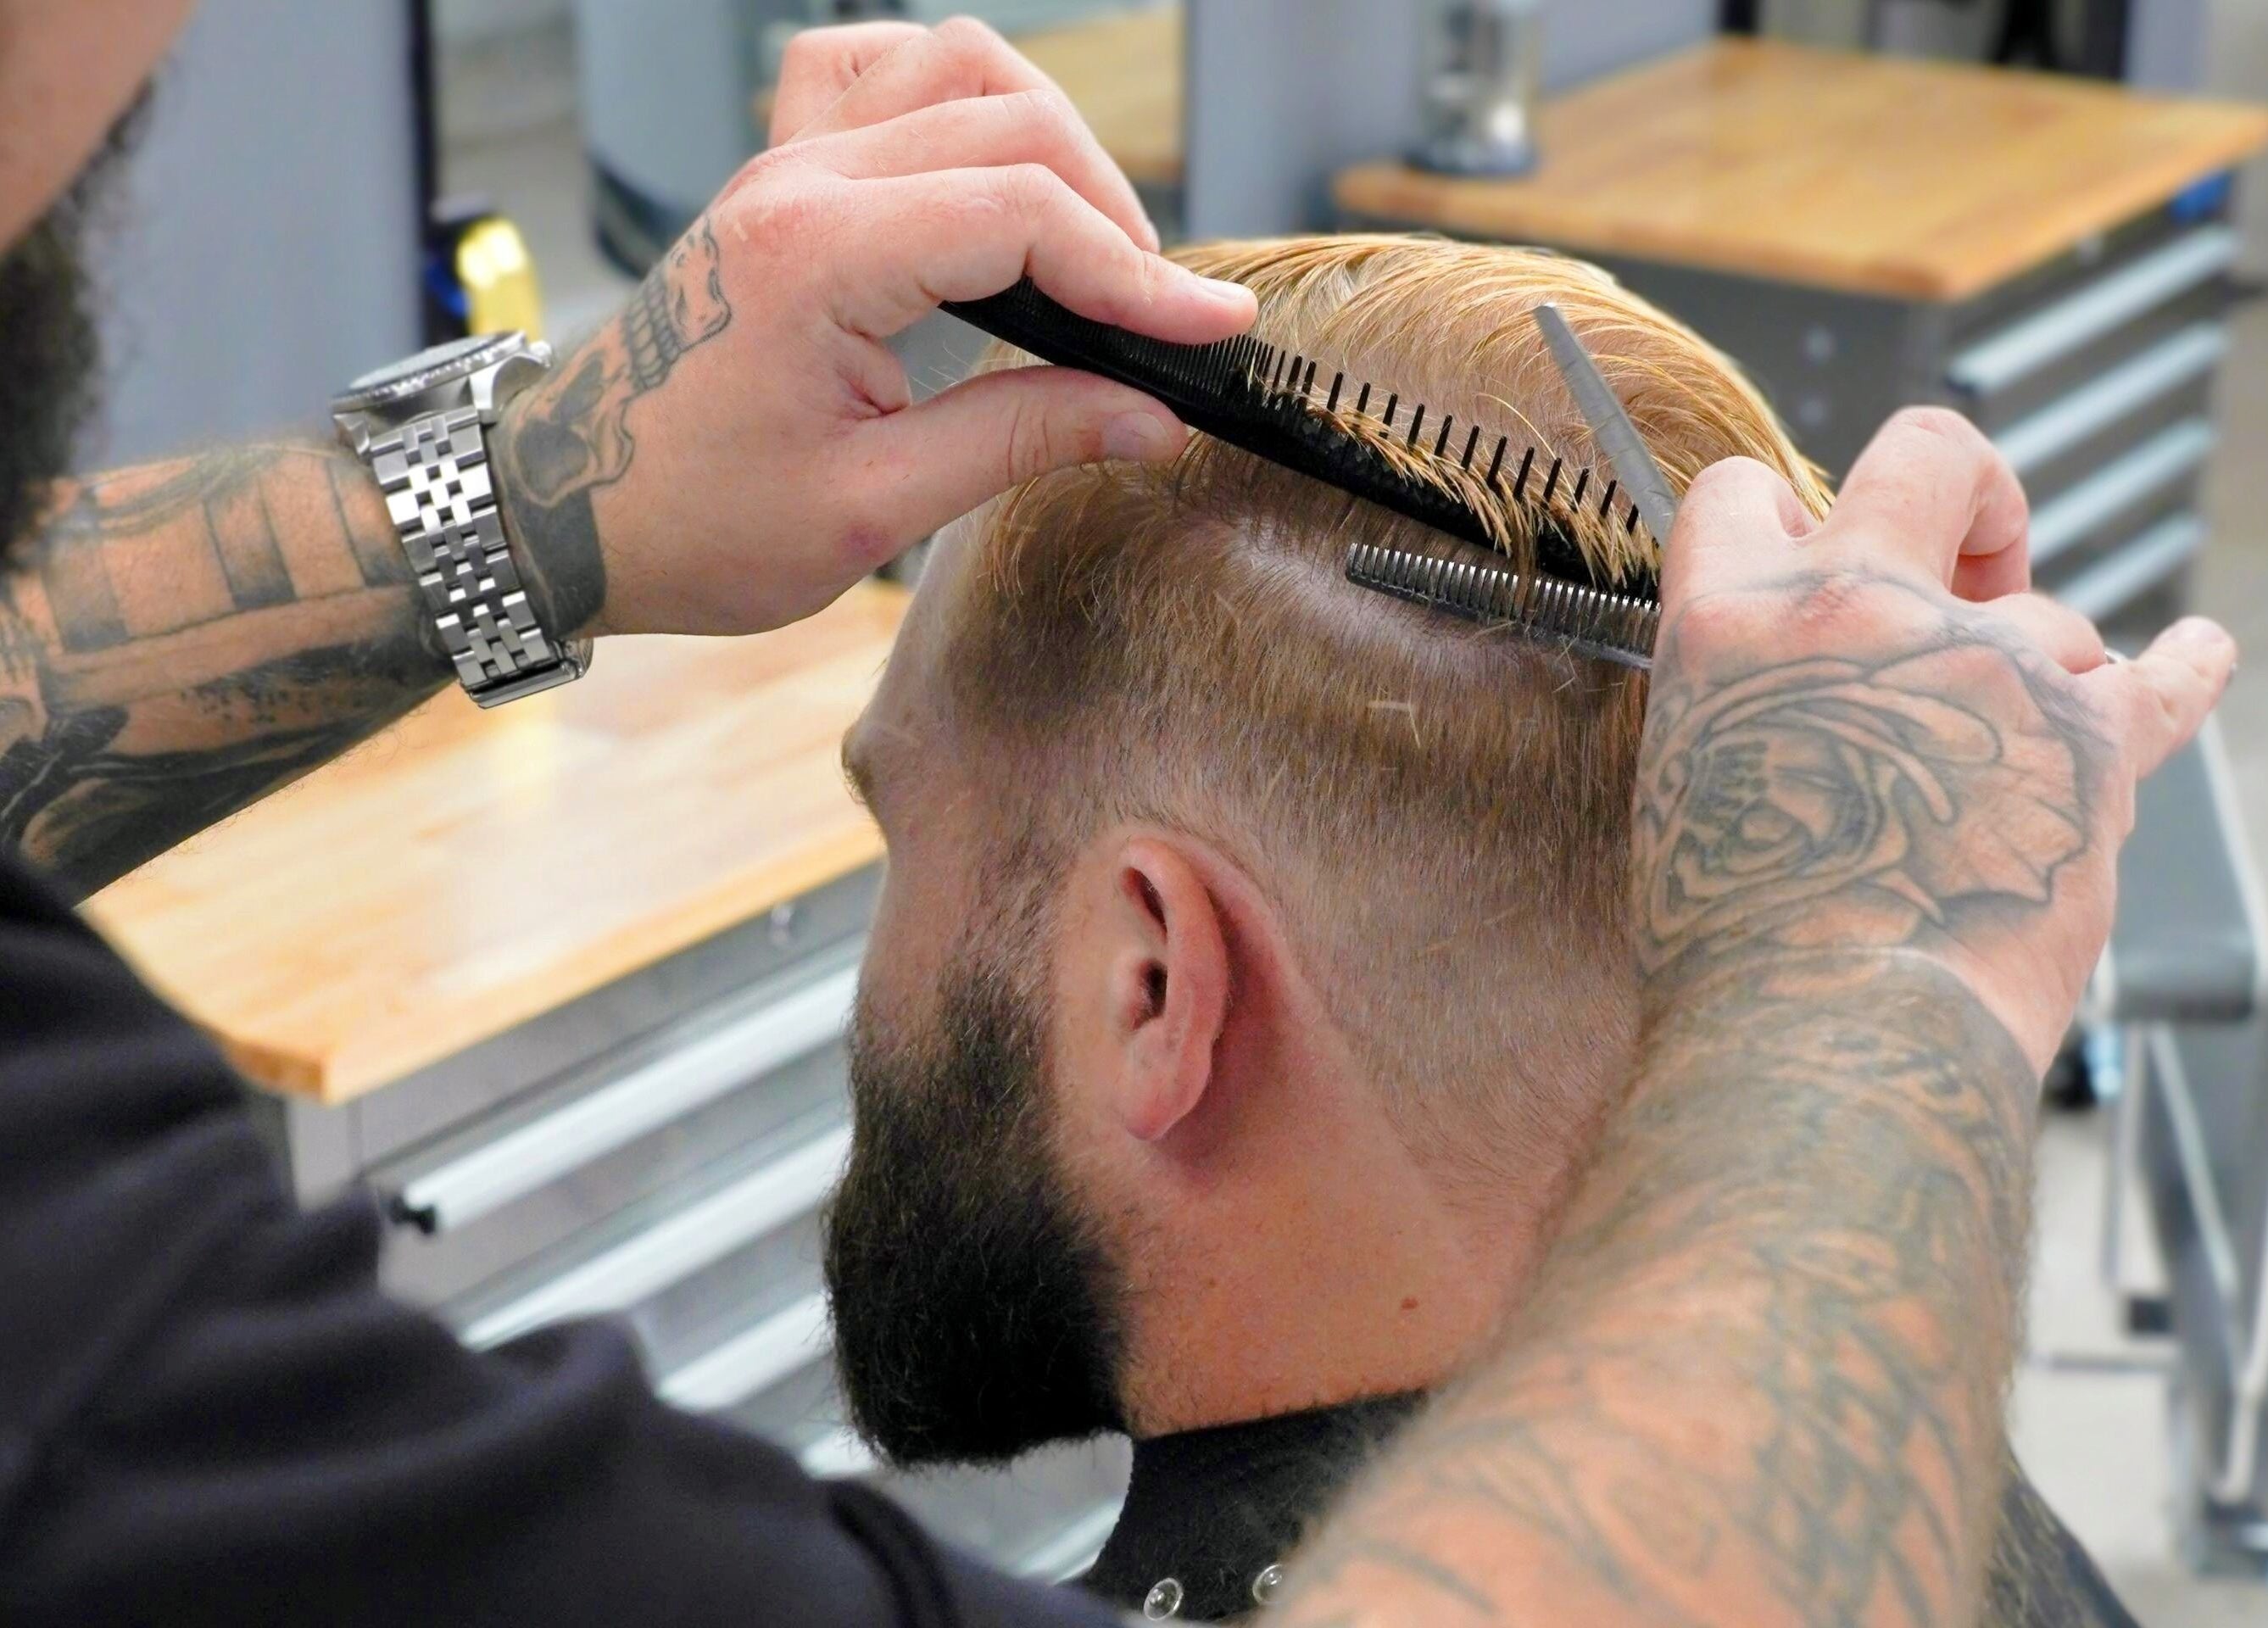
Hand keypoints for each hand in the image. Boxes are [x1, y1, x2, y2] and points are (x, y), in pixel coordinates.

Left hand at [491, 17, 1254, 638]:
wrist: (567, 510)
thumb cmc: (693, 522)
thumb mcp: (870, 510)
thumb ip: (1020, 444)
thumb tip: (1150, 417)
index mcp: (816, 258)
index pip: (1022, 214)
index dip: (1137, 274)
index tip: (1211, 329)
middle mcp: (799, 182)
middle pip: (1007, 122)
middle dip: (1110, 214)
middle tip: (1156, 316)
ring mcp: (783, 164)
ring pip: (952, 65)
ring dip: (1044, 138)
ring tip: (1088, 245)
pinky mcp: (778, 175)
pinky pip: (874, 72)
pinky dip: (953, 97)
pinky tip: (985, 166)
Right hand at [1633, 407, 2235, 1072]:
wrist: (1826, 1041)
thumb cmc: (1738, 949)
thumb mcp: (1684, 790)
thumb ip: (1740, 707)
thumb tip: (1796, 697)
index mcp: (1732, 624)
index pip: (1746, 491)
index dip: (1781, 513)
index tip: (1811, 550)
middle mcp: (1860, 613)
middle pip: (1931, 454)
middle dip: (1963, 495)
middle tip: (1971, 557)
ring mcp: (1987, 664)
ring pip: (2047, 614)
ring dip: (2035, 672)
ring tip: (2000, 777)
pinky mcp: (2091, 742)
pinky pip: (2165, 682)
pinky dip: (2186, 668)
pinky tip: (2198, 653)